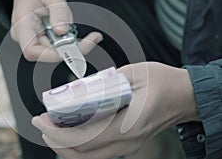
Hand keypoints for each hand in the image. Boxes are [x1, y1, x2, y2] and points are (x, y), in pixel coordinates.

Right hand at [11, 0, 102, 61]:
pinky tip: (81, 36)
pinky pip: (58, 44)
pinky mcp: (44, 35)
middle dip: (71, 48)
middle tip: (91, 41)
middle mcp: (27, 33)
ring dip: (73, 45)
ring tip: (89, 38)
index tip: (71, 49)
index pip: (32, 50)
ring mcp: (35, 35)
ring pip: (55, 50)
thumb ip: (58, 12)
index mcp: (23, 23)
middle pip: (47, 53)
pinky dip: (71, 41)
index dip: (51, 55)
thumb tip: (62, 31)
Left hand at [32, 62, 198, 158]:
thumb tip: (80, 90)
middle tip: (41, 124)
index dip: (58, 133)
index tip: (42, 120)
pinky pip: (96, 152)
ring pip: (88, 158)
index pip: (84, 139)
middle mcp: (126, 142)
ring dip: (65, 146)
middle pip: (82, 155)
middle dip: (55, 141)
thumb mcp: (135, 73)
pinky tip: (69, 131)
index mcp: (128, 125)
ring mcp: (127, 146)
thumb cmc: (164, 83)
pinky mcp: (126, 144)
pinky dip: (77, 145)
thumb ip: (106, 82)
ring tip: (51, 128)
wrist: (184, 97)